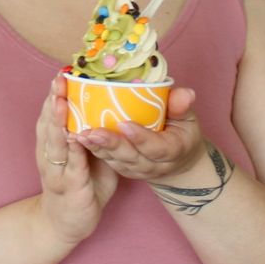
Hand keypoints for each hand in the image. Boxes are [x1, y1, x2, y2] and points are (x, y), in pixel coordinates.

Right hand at [36, 75, 117, 246]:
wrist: (67, 224)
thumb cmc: (81, 185)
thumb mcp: (92, 155)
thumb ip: (99, 133)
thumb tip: (117, 107)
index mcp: (55, 142)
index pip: (54, 112)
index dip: (57, 93)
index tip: (62, 72)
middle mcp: (51, 153)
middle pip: (50, 121)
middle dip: (54, 100)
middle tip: (58, 79)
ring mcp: (57, 170)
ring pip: (55, 141)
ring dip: (57, 121)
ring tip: (61, 101)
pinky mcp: (68, 187)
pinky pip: (70, 166)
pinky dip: (72, 150)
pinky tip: (75, 136)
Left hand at [73, 87, 209, 184]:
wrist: (178, 160)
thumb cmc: (181, 131)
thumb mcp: (187, 118)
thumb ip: (181, 106)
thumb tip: (185, 93)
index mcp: (173, 150)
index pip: (156, 148)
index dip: (140, 138)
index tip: (124, 125)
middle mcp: (154, 165)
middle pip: (131, 157)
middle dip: (111, 145)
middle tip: (92, 132)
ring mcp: (137, 170)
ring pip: (116, 161)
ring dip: (96, 149)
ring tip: (79, 135)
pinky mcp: (123, 169)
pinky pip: (107, 161)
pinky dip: (92, 151)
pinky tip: (77, 139)